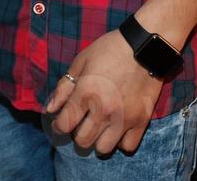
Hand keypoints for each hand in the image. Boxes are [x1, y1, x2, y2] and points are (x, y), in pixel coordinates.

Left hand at [43, 31, 164, 155]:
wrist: (145, 46)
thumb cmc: (109, 50)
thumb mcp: (81, 62)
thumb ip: (64, 87)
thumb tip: (51, 109)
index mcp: (86, 93)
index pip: (64, 125)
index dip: (58, 126)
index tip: (60, 122)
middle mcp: (104, 110)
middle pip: (82, 141)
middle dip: (77, 134)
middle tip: (81, 124)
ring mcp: (124, 118)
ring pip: (103, 149)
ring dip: (98, 141)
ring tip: (99, 128)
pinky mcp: (142, 121)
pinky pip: (128, 147)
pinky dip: (121, 142)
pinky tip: (118, 129)